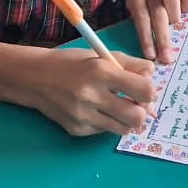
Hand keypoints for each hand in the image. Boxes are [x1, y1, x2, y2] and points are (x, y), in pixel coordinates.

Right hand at [25, 48, 155, 135]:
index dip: (149, 92)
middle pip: (136, 117)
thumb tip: (152, 79)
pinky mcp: (76, 129)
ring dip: (126, 120)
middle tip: (134, 104)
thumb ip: (130, 65)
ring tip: (117, 107)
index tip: (143, 90)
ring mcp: (83, 115)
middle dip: (141, 112)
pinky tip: (95, 110)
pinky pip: (104, 132)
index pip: (143, 90)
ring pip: (123, 129)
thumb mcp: (100, 56)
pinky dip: (106, 122)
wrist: (34, 78)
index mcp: (101, 71)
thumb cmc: (72, 63)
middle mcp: (92, 95)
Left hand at [126, 0, 187, 63]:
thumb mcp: (154, 22)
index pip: (140, 17)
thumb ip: (151, 33)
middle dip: (161, 37)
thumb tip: (153, 59)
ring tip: (178, 24)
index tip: (152, 55)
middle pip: (156, 12)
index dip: (146, 37)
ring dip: (175, 15)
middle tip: (167, 56)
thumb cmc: (165, 13)